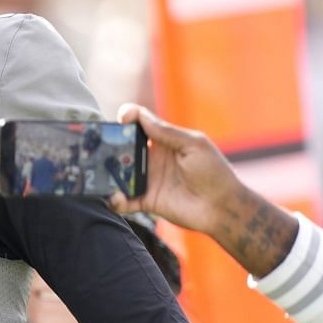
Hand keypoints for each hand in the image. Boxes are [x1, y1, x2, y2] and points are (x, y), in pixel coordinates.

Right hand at [109, 104, 298, 277]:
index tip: (121, 120)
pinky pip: (125, 200)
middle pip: (123, 147)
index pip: (140, 124)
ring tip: (100, 174)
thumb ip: (167, 132)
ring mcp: (148, 179)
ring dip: (108, 173)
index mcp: (165, 140)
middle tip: (100, 147)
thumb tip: (140, 116)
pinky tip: (114, 197)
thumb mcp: (194, 145)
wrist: (222, 207)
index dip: (128, 118)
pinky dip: (115, 199)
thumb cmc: (214, 172)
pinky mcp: (147, 201)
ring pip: (120, 173)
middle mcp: (153, 158)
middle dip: (110, 145)